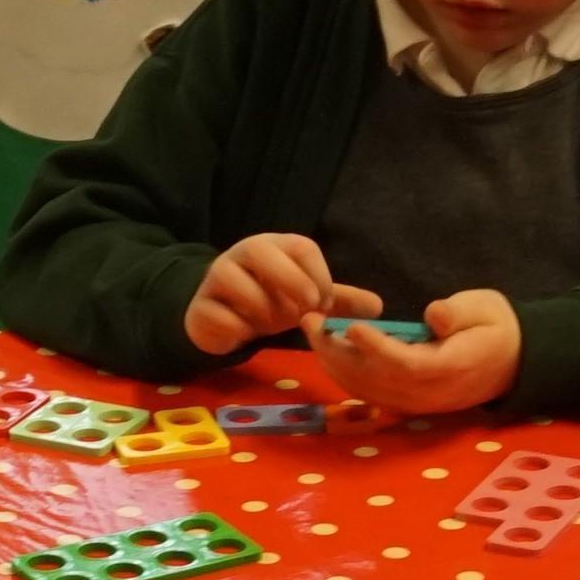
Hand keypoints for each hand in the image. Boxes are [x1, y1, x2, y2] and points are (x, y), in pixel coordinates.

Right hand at [180, 230, 359, 358]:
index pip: (301, 247)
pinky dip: (238, 330)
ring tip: (270, 324)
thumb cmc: (270, 299)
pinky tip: (244, 333)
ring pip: (239, 286)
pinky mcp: (201, 305)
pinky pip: (221, 316)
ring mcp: (217, 276)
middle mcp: (244, 253)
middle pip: (262, 251)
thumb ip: (339, 300)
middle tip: (305, 311)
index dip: (318, 275)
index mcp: (275, 246)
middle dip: (290, 283)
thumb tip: (378, 307)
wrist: (222, 316)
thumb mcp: (305, 298)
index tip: (325, 303)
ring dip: (263, 311)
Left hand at [314, 289, 517, 414]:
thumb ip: (459, 313)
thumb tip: (434, 316)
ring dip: (334, 362)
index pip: (407, 363)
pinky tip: (325, 351)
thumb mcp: (484, 309)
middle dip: (339, 351)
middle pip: (376, 379)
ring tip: (311, 331)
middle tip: (311, 320)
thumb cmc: (495, 327)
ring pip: (367, 389)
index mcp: (451, 367)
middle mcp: (429, 392)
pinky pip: (369, 394)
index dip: (377, 348)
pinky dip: (343, 375)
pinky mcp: (406, 404)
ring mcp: (416, 403)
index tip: (351, 326)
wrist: (512, 362)